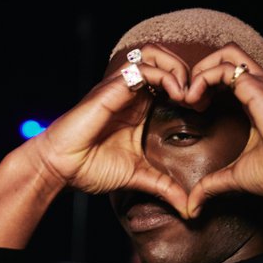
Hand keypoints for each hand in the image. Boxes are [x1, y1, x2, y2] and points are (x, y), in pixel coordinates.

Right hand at [27, 44, 191, 215]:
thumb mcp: (138, 176)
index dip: (190, 87)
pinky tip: (175, 95)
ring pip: (154, 54)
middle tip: (198, 98)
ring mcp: (120, 88)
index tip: (202, 109)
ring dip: (176, 68)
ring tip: (186, 93)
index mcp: (138, 106)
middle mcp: (130, 92)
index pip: (169, 80)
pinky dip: (165, 75)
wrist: (60, 167)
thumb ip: (164, 186)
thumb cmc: (90, 167)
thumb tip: (189, 208)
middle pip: (164, 58)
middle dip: (188, 72)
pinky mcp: (111, 89)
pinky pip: (141, 68)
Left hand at [182, 44, 262, 216]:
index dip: (207, 84)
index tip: (194, 108)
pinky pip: (223, 68)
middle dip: (201, 70)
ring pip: (225, 54)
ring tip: (189, 99)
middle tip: (188, 99)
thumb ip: (212, 185)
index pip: (229, 75)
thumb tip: (193, 206)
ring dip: (200, 72)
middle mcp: (261, 86)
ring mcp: (261, 83)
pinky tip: (194, 102)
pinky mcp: (257, 87)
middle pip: (227, 55)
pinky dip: (202, 79)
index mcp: (259, 100)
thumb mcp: (237, 176)